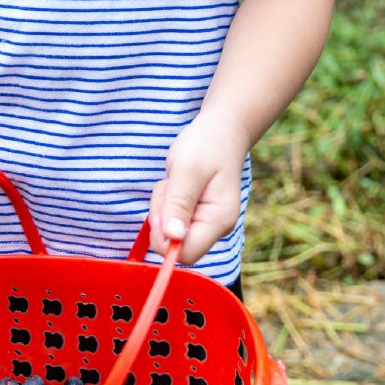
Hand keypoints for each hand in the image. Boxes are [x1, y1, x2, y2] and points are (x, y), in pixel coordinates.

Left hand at [148, 111, 246, 265]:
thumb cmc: (207, 145)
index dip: (165, 238)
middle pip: (174, 243)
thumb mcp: (188, 170)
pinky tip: (177, 183)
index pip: (186, 254)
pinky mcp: (197, 214)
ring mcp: (206, 221)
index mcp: (218, 221)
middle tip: (170, 187)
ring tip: (176, 180)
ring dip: (162, 205)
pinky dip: (166, 202)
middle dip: (162, 217)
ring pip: (169, 231)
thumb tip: (173, 237)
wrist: (222, 130)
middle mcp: (215, 227)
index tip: (163, 208)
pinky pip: (170, 219)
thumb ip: (179, 204)